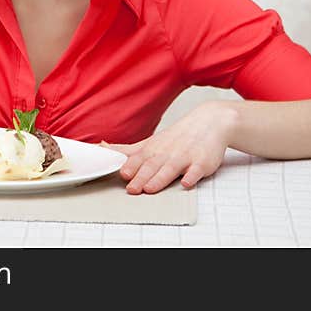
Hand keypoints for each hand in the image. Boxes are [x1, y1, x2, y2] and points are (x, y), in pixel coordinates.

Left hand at [102, 101, 237, 194]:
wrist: (209, 122)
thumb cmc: (176, 137)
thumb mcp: (150, 142)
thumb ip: (126, 150)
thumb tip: (100, 148)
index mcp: (153, 149)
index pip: (139, 159)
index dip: (131, 166)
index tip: (122, 174)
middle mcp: (167, 153)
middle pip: (153, 166)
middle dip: (141, 177)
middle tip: (132, 188)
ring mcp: (185, 157)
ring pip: (171, 169)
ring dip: (160, 178)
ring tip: (150, 188)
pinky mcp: (202, 162)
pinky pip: (197, 170)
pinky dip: (192, 176)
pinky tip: (187, 183)